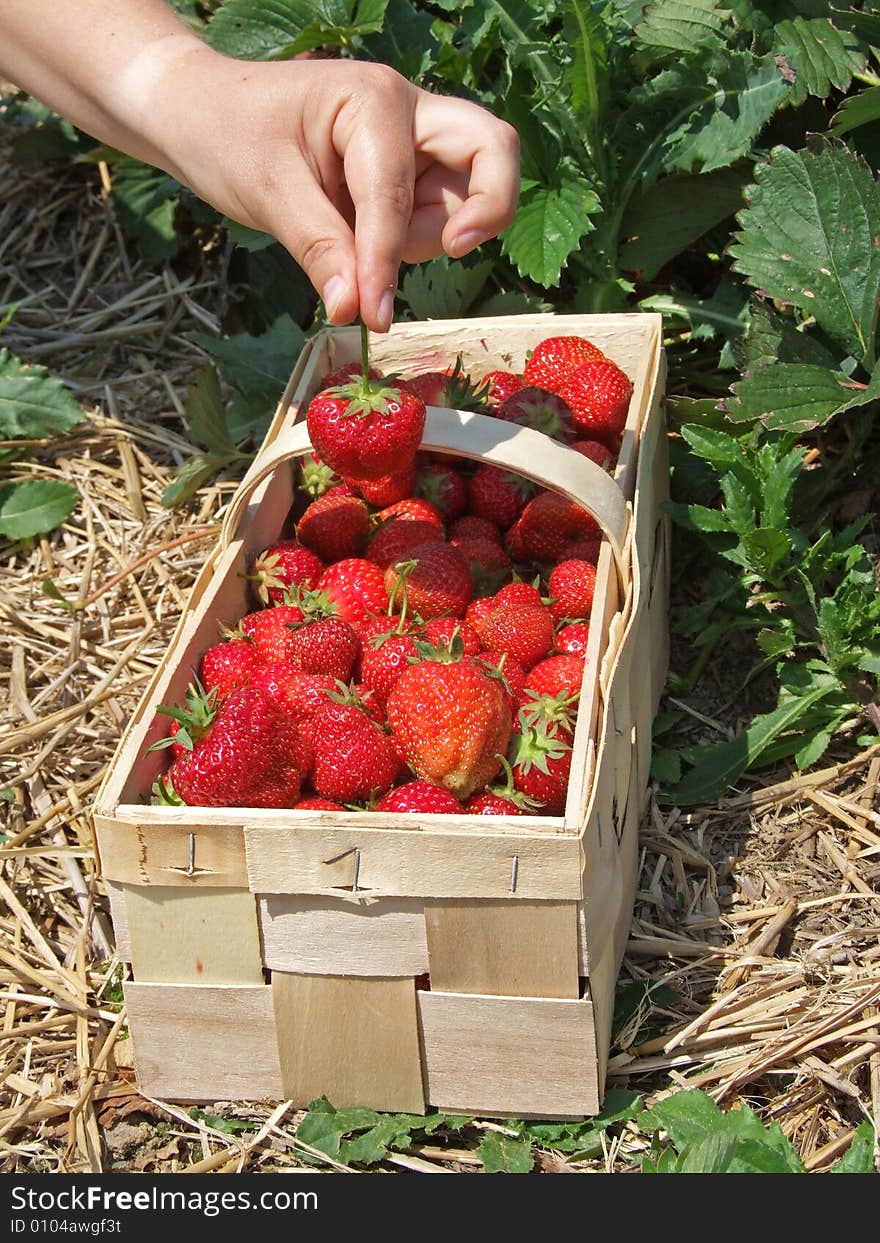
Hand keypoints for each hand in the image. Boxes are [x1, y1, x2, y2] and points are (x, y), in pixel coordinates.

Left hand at [142, 47, 519, 330]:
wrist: (199, 111)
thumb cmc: (227, 132)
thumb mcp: (268, 192)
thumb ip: (320, 249)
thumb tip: (355, 310)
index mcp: (374, 101)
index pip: (396, 195)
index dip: (385, 261)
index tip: (372, 315)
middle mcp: (409, 112)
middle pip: (492, 150)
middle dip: (487, 207)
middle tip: (454, 249)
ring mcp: (413, 142)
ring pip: (463, 196)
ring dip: (428, 236)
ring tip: (356, 246)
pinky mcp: (407, 171)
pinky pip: (436, 213)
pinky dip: (412, 240)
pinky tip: (363, 246)